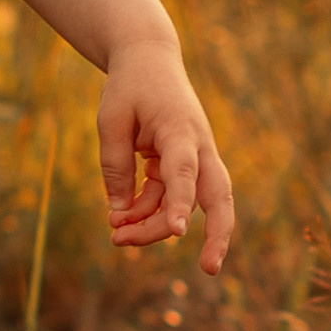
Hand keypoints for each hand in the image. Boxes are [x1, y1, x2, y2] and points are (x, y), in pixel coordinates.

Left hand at [98, 38, 234, 271]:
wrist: (149, 60)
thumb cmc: (130, 86)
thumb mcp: (111, 120)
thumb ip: (115, 165)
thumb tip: (119, 213)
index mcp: (180, 131)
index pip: (185, 173)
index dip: (181, 203)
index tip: (180, 232)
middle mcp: (197, 148)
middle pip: (219, 197)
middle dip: (219, 236)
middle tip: (209, 270)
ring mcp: (194, 159)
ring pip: (187, 204)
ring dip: (155, 226)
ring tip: (117, 238)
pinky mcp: (182, 165)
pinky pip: (169, 197)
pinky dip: (147, 211)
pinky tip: (121, 220)